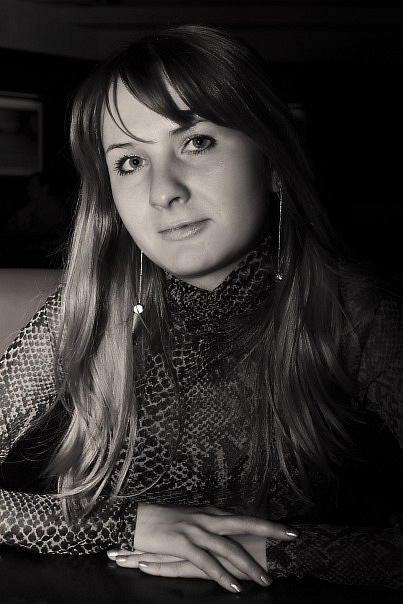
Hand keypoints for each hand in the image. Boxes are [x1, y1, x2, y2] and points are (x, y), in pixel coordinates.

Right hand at [108, 504, 298, 592]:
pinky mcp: (182, 544)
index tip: (287, 527)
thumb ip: (209, 525)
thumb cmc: (162, 521)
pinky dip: (222, 576)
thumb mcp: (190, 520)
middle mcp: (206, 519)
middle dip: (269, 530)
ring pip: (228, 547)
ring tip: (265, 580)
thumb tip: (226, 532)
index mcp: (210, 513)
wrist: (134, 519)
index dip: (266, 523)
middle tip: (291, 536)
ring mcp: (195, 530)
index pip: (243, 518)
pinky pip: (206, 562)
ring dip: (249, 565)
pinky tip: (234, 587)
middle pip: (244, 523)